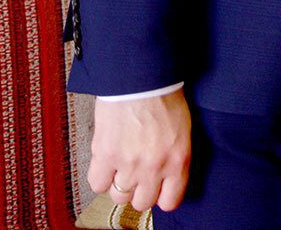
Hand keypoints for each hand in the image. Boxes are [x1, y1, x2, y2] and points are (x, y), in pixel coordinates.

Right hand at [88, 90, 190, 212]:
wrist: (141, 78)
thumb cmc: (165, 98)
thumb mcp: (183, 131)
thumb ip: (175, 159)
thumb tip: (165, 179)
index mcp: (178, 160)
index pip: (170, 202)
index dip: (161, 196)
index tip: (157, 188)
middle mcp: (154, 168)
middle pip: (142, 203)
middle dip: (139, 190)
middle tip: (137, 173)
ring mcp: (129, 164)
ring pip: (119, 196)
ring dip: (119, 183)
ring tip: (121, 164)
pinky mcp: (106, 155)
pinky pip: (97, 184)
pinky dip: (100, 176)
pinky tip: (106, 161)